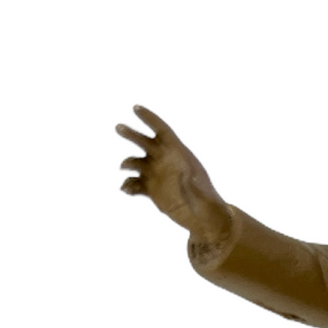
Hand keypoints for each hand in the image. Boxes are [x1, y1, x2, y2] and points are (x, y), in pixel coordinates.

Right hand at [117, 105, 231, 243]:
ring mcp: (156, 174)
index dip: (150, 118)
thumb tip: (186, 177)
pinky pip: (135, 183)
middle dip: (131, 134)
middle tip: (119, 128)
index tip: (136, 108)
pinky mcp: (151, 189)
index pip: (162, 130)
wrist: (203, 220)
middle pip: (145, 142)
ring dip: (127, 162)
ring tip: (123, 168)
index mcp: (179, 154)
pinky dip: (128, 185)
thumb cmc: (208, 204)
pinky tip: (126, 189)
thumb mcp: (202, 194)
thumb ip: (193, 185)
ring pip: (136, 162)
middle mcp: (165, 161)